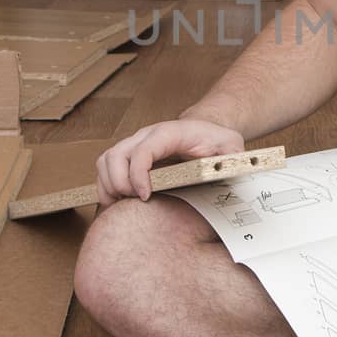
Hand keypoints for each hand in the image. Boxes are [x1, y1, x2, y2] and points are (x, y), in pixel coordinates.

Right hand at [95, 119, 244, 203]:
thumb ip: (232, 157)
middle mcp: (146, 136)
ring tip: (122, 206)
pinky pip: (105, 169)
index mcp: (169, 133)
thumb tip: (229, 171)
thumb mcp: (231, 145)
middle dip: (119, 183)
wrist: (205, 130)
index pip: (143, 149)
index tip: (145, 196)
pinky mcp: (128, 156)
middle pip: (115, 155)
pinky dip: (106, 187)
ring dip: (108, 186)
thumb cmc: (215, 140)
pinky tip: (118, 204)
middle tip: (135, 202)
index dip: (138, 174)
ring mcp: (134, 145)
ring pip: (105, 161)